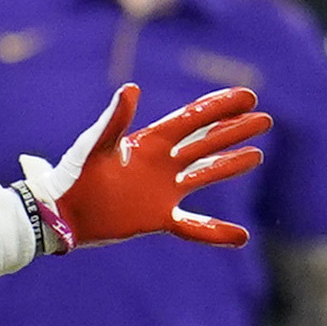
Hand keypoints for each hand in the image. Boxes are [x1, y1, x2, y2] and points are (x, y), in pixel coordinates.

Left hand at [21, 84, 272, 249]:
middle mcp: (161, 163)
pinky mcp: (158, 217)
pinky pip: (194, 226)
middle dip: (235, 131)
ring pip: (205, 174)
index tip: (249, 96)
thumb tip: (130, 88)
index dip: (220, 107)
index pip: (193, 120)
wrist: (61, 213)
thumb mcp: (94, 146)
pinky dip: (216, 232)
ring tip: (258, 155)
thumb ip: (115, 120)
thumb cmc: (73, 175)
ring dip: (231, 165)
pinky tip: (241, 237)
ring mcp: (163, 190)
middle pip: (206, 143)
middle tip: (265, 120)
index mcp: (149, 141)